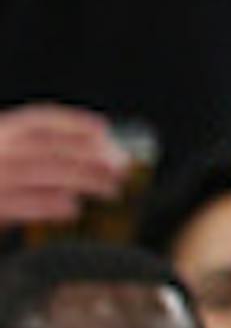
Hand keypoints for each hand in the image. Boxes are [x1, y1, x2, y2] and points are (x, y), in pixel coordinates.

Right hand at [0, 102, 131, 229]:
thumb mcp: (1, 155)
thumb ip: (23, 155)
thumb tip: (78, 167)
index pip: (36, 120)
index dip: (73, 122)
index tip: (104, 129)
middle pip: (49, 146)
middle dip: (90, 154)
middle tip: (121, 165)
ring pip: (42, 172)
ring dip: (83, 178)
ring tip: (111, 189)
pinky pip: (21, 203)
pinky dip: (50, 204)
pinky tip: (74, 208)